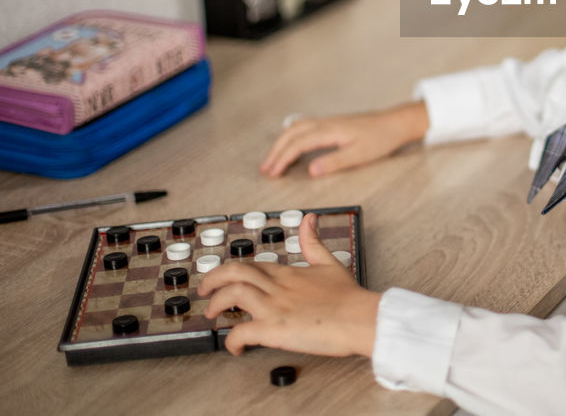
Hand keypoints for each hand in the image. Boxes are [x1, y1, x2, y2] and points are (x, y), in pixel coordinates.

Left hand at [198, 213, 381, 356]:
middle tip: (203, 291)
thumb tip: (309, 218)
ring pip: (233, 295)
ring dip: (216, 305)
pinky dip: (232, 340)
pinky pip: (243, 332)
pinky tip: (235, 347)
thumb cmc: (349, 297)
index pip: (250, 265)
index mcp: (287, 273)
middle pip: (234, 272)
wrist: (362, 318)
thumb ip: (314, 242)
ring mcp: (274, 306)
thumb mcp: (330, 262)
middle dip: (212, 280)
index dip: (230, 271)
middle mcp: (277, 287)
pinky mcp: (275, 329)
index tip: (222, 279)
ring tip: (212, 315)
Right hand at [260, 102, 428, 176]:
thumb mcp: (360, 154)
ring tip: (273, 160)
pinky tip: (290, 145)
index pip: (298, 144)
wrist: (394, 122)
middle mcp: (325, 123)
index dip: (283, 158)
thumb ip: (335, 162)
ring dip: (282, 143)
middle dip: (276, 151)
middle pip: (291, 134)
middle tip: (266, 169)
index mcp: (329, 131)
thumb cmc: (380, 139)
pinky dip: (291, 137)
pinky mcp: (331, 123)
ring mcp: (327, 121)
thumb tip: (311, 171)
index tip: (272, 172)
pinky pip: (304, 127)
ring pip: (295, 128)